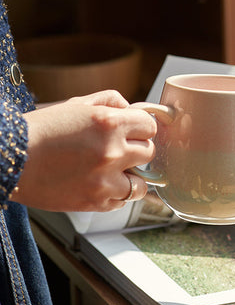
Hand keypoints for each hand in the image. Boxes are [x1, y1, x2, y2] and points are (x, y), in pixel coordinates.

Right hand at [12, 90, 156, 211]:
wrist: (10, 159)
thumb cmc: (42, 130)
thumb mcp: (77, 104)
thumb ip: (111, 101)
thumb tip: (133, 110)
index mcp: (109, 123)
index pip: (150, 127)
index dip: (142, 128)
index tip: (135, 131)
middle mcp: (112, 152)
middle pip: (149, 153)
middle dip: (137, 150)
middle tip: (120, 150)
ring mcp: (105, 181)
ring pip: (142, 184)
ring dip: (131, 177)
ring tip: (113, 172)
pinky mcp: (95, 203)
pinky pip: (123, 201)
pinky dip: (116, 194)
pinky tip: (100, 184)